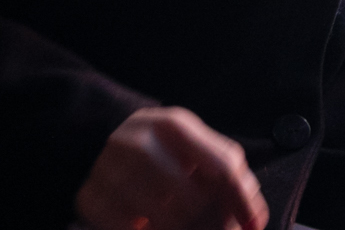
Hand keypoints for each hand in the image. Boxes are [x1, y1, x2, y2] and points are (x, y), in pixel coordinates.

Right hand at [74, 107, 267, 229]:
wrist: (100, 146)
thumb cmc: (164, 153)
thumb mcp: (198, 151)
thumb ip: (231, 177)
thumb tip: (255, 220)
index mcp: (172, 124)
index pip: (224, 167)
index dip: (242, 201)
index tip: (254, 225)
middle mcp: (137, 141)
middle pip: (194, 201)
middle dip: (206, 221)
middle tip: (203, 223)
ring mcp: (107, 169)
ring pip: (165, 220)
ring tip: (177, 223)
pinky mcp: (89, 199)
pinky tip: (146, 224)